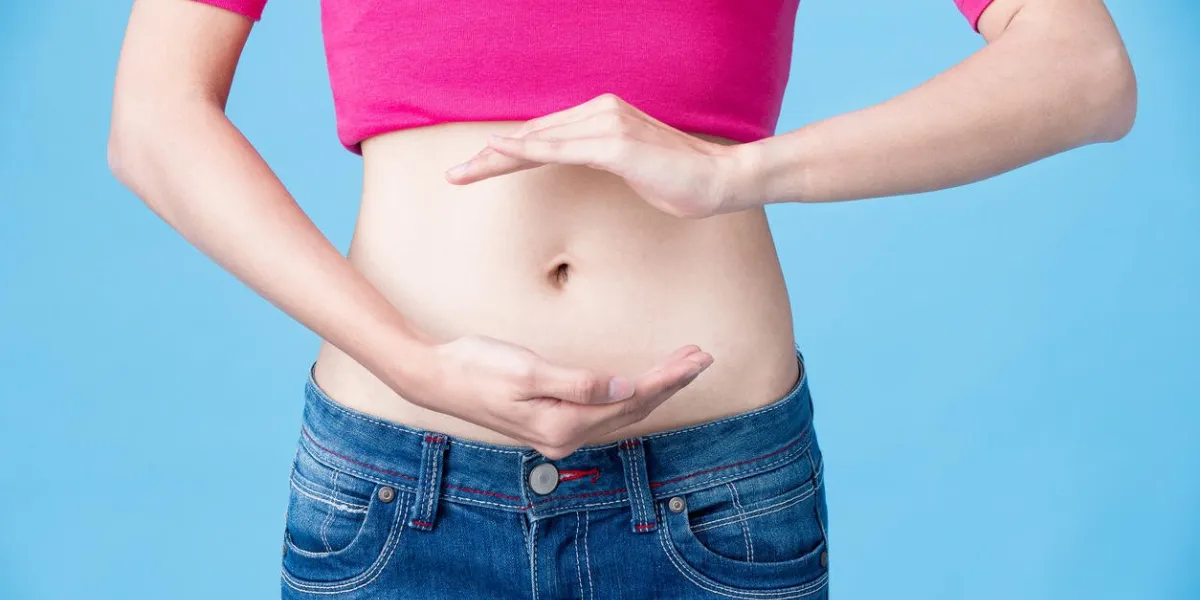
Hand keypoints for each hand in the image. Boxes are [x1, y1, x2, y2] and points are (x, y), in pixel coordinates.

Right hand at [402, 334, 713, 458]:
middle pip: (633, 410)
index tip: (694, 359)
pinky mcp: (553, 423)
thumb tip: (624, 386)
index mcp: (563, 425)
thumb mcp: (528, 371)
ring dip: (655, 389)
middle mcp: (566, 438)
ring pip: (622, 412)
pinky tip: (643, 384)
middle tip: (702, 357)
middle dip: (670, 383)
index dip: (667, 379)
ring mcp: (559, 434)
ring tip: (683, 365)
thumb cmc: (478, 366)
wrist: (437, 378)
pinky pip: (605, 412)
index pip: (630, 400)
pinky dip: (631, 395)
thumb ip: (578, 382)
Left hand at [444, 93, 752, 218]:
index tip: (477, 171)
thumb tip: (586, 170)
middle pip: (534, 135)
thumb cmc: (682, 181)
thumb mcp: (634, 171)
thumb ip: (605, 163)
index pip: (545, 136)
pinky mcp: (615, 144)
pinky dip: (526, 150)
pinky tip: (497, 153)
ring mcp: (608, 126)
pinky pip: (560, 148)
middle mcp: (601, 112)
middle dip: (491, 158)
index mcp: (603, 118)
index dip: (509, 153)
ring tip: (462, 174)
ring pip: (539, 141)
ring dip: (496, 158)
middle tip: (454, 176)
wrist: (722, 180)